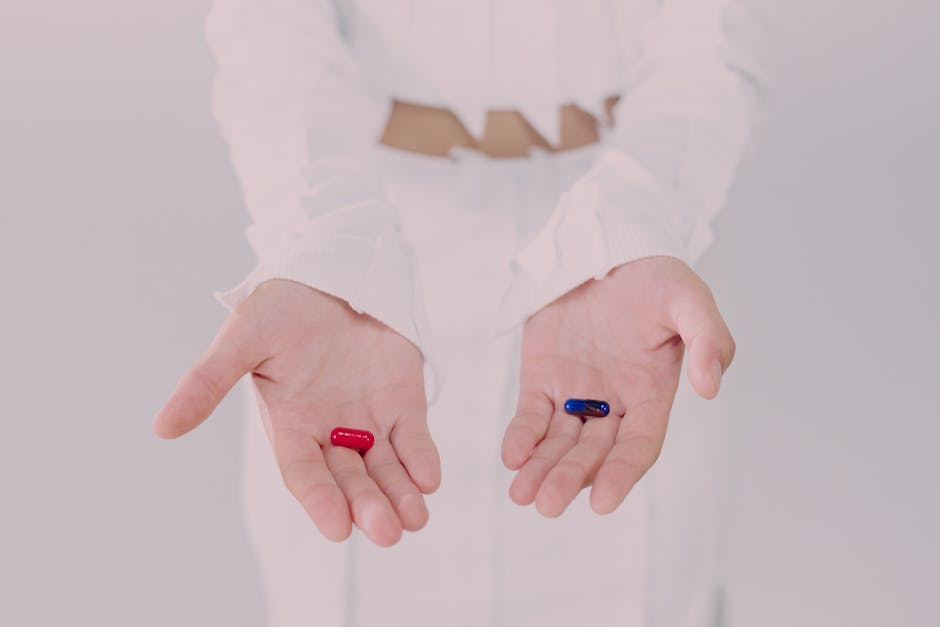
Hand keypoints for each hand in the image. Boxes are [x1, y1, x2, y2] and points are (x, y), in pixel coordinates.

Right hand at [152, 278, 439, 546]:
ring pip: (385, 469)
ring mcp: (369, 419)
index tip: (337, 528)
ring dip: (399, 495)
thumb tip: (161, 427)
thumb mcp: (242, 339)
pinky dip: (421, 459)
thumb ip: (207, 381)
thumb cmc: (281, 306)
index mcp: (290, 425)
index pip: (304, 473)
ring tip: (414, 520)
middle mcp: (330, 431)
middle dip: (367, 506)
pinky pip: (413, 438)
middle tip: (387, 533)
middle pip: (349, 480)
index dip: (319, 500)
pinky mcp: (401, 402)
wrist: (331, 271)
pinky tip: (429, 480)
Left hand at [501, 256, 734, 516]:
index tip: (603, 503)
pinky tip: (512, 456)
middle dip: (571, 478)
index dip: (622, 474)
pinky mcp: (542, 377)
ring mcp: (575, 392)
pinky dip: (521, 437)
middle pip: (593, 453)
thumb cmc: (654, 276)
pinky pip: (530, 415)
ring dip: (542, 469)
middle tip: (548, 505)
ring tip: (522, 495)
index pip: (638, 446)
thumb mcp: (689, 298)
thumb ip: (709, 339)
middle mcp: (613, 403)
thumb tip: (710, 387)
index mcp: (651, 394)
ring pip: (558, 442)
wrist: (606, 244)